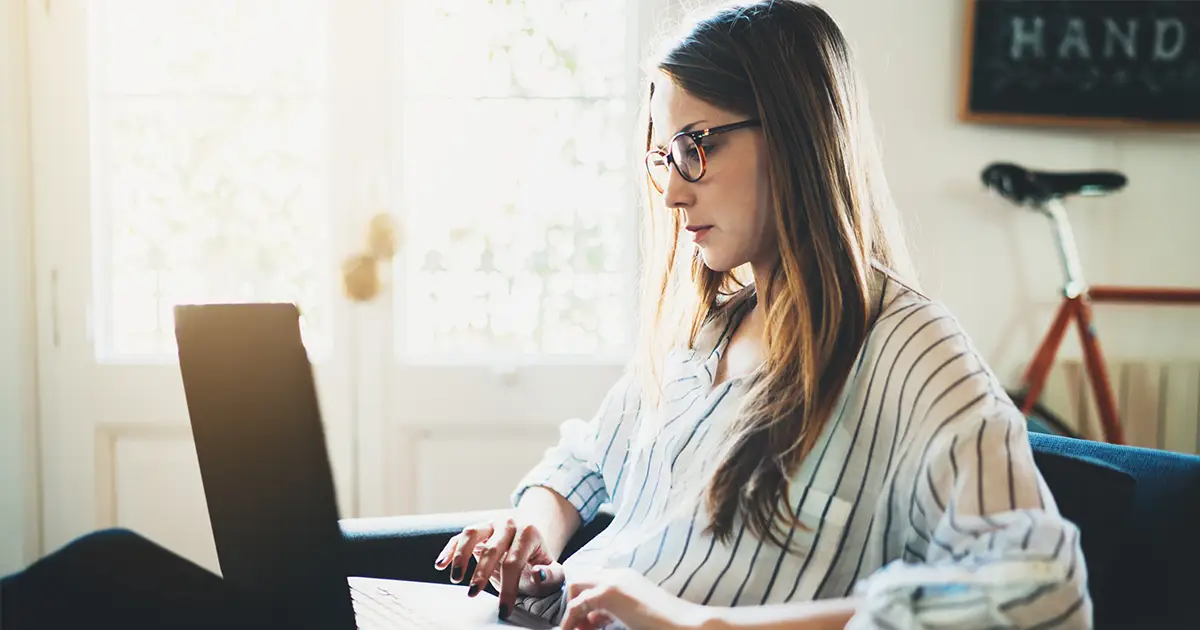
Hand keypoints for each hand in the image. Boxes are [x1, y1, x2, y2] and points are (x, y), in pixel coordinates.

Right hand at [434, 514, 564, 617]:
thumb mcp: (553, 571)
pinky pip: (459, 536)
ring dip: (461, 556)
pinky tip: (440, 565)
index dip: (508, 587)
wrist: (531, 544)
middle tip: (473, 594)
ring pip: (472, 533)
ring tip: (456, 579)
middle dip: (481, 573)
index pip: (515, 561)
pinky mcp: (477, 530)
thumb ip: (550, 575)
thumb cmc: (539, 562)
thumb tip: (538, 574)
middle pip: (492, 548)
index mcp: (529, 533)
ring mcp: (490, 524)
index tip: (504, 609)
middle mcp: (508, 524)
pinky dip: (449, 550)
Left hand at [561, 569, 712, 629]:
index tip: (588, 625)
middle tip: (580, 628)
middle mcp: (617, 575)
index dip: (585, 605)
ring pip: (575, 588)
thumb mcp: (633, 613)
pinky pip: (576, 605)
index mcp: (625, 577)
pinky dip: (570, 621)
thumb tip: (592, 617)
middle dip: (573, 604)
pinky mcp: (608, 593)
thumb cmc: (662, 622)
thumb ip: (613, 611)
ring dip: (571, 612)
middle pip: (580, 581)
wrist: (682, 624)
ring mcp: (612, 581)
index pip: (593, 583)